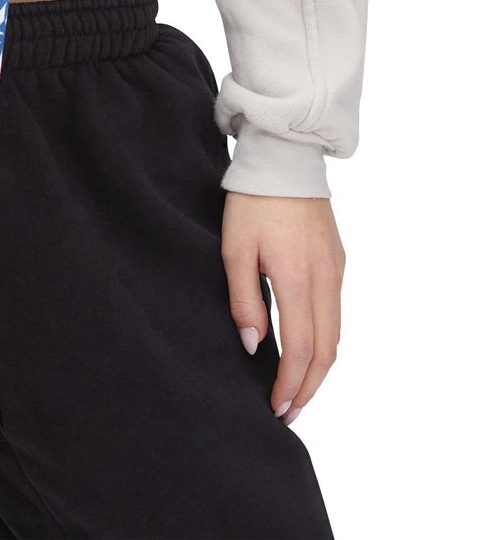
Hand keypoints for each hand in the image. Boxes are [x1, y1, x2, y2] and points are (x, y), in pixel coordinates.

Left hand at [221, 192, 345, 424]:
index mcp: (298, 279)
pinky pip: (336, 314)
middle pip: (327, 352)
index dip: (291, 384)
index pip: (302, 350)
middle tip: (287, 412)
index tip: (276, 408)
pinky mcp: (338, 262)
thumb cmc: (251, 202)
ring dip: (319, 369)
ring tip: (296, 390)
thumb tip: (255, 347)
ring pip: (336, 336)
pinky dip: (324, 342)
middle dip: (309, 388)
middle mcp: (325, 280)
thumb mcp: (234, 248)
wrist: (284, 161)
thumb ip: (244, 299)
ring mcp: (336, 271)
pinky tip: (307, 350)